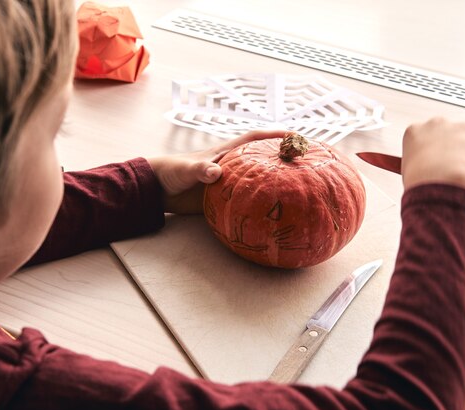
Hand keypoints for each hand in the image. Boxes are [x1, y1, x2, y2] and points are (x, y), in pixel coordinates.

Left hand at [148, 130, 290, 213]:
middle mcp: (232, 167)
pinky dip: (257, 207)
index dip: (275, 136)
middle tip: (306, 165)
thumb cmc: (172, 171)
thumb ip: (200, 169)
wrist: (158, 190)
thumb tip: (216, 173)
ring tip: (298, 192)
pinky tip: (271, 216)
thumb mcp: (186, 169)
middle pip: (262, 162)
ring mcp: (230, 184)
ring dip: (274, 185)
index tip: (296, 136)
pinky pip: (246, 203)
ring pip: (257, 183)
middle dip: (282, 161)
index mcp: (226, 153)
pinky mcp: (224, 201)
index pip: (254, 140)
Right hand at [401, 118, 464, 195]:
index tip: (432, 165)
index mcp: (415, 131)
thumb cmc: (423, 182)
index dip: (429, 154)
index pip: (422, 139)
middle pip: (447, 136)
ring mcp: (461, 128)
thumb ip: (420, 165)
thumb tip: (430, 174)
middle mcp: (438, 125)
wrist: (444, 183)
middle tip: (451, 171)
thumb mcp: (407, 173)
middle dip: (450, 151)